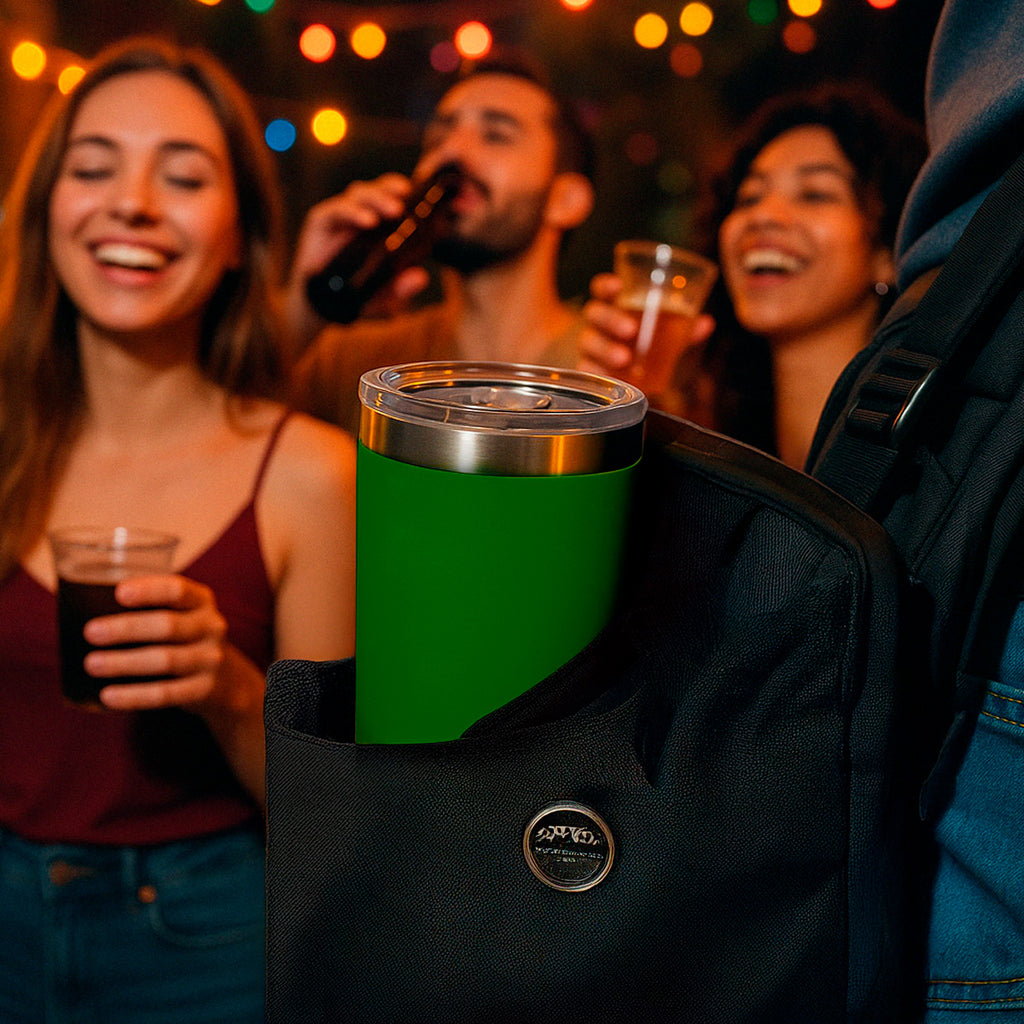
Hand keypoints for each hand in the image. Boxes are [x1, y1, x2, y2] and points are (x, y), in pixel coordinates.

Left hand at [81, 574, 239, 712]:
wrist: (228, 680)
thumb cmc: (184, 639)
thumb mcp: (180, 615)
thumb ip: (148, 608)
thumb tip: (83, 609)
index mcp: (201, 600)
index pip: (177, 589)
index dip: (149, 590)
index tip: (119, 593)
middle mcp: (211, 627)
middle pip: (168, 626)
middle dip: (127, 629)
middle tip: (90, 632)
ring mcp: (211, 659)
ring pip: (165, 660)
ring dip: (125, 663)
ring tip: (91, 664)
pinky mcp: (204, 690)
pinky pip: (166, 693)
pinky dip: (134, 695)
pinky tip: (108, 695)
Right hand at [281, 173, 430, 353]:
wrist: (320, 307)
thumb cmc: (356, 296)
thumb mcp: (384, 297)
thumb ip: (402, 288)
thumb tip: (421, 278)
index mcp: (380, 224)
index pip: (393, 196)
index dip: (404, 191)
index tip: (421, 195)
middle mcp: (361, 214)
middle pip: (378, 190)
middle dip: (392, 191)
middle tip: (406, 204)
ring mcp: (340, 215)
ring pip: (359, 194)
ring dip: (377, 199)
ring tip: (394, 211)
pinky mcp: (321, 220)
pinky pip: (337, 210)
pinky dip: (353, 212)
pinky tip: (368, 221)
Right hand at [578, 273, 714, 393]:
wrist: (614, 366)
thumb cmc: (640, 340)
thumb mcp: (662, 331)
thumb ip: (681, 326)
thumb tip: (706, 323)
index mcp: (612, 304)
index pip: (600, 288)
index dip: (607, 285)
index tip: (619, 285)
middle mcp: (596, 323)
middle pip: (595, 313)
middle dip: (611, 319)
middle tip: (631, 330)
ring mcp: (589, 345)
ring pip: (589, 342)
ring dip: (605, 348)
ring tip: (624, 358)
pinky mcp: (587, 369)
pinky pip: (585, 370)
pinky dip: (595, 373)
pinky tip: (608, 378)